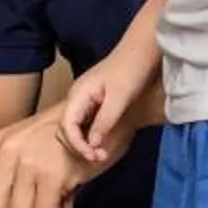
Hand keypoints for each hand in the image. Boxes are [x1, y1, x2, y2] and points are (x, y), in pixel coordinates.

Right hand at [59, 46, 153, 162]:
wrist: (141, 50)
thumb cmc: (131, 69)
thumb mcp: (119, 97)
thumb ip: (104, 121)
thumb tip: (92, 144)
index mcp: (78, 94)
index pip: (66, 125)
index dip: (77, 144)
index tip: (93, 156)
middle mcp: (76, 97)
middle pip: (66, 129)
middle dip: (79, 146)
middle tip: (99, 157)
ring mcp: (84, 99)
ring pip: (74, 128)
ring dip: (85, 143)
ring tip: (102, 153)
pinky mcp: (94, 102)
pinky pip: (85, 123)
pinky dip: (91, 136)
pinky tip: (103, 141)